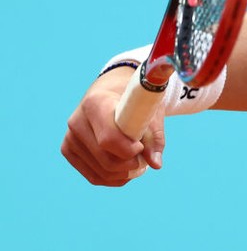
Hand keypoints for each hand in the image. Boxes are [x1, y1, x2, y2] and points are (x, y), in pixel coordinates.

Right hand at [61, 67, 165, 185]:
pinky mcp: (68, 150)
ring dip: (123, 174)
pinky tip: (126, 171)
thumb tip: (156, 164)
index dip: (128, 150)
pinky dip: (113, 179)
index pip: (108, 139)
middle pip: (105, 159)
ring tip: (138, 163)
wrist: (111, 90)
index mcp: (96, 103)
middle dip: (129, 165)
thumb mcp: (149, 109)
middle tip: (144, 158)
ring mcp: (70, 137)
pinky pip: (93, 176)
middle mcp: (77, 121)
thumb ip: (155, 136)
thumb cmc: (133, 98)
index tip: (141, 147)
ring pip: (99, 172)